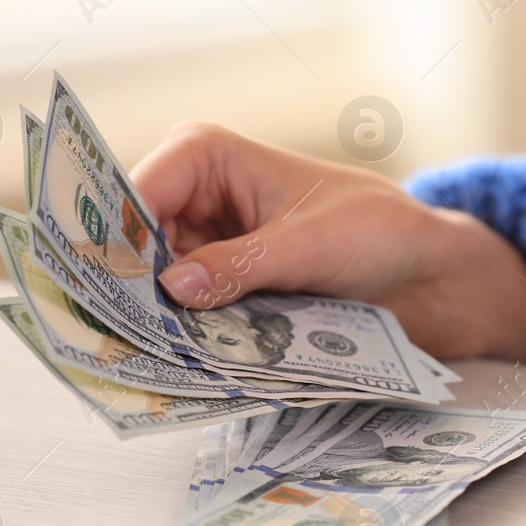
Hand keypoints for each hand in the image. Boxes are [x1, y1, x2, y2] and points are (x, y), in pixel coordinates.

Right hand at [130, 122, 525, 362]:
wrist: (425, 271)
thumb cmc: (377, 230)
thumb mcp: (307, 246)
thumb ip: (239, 266)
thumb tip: (172, 288)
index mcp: (205, 155)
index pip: (133, 195)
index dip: (112, 245)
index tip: (100, 295)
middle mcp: (194, 196)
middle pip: (133, 247)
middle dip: (130, 293)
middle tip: (116, 345)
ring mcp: (204, 245)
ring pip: (156, 288)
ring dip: (158, 325)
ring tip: (149, 364)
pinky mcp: (222, 288)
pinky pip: (186, 315)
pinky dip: (186, 340)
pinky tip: (180, 370)